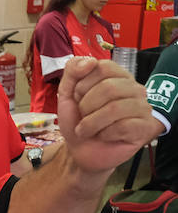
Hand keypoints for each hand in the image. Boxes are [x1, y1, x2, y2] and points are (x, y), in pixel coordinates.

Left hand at [57, 57, 154, 172]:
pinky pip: (122, 127)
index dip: (83, 85)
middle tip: (83, 116)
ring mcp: (142, 107)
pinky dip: (104, 134)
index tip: (78, 98)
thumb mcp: (67, 93)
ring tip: (87, 129)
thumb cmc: (77, 121)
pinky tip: (103, 136)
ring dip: (92, 123)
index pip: (103, 67)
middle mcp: (134, 89)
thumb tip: (90, 61)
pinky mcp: (145, 127)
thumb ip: (72, 71)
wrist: (79, 150)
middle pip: (109, 88)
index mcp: (117, 76)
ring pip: (115, 108)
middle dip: (86, 106)